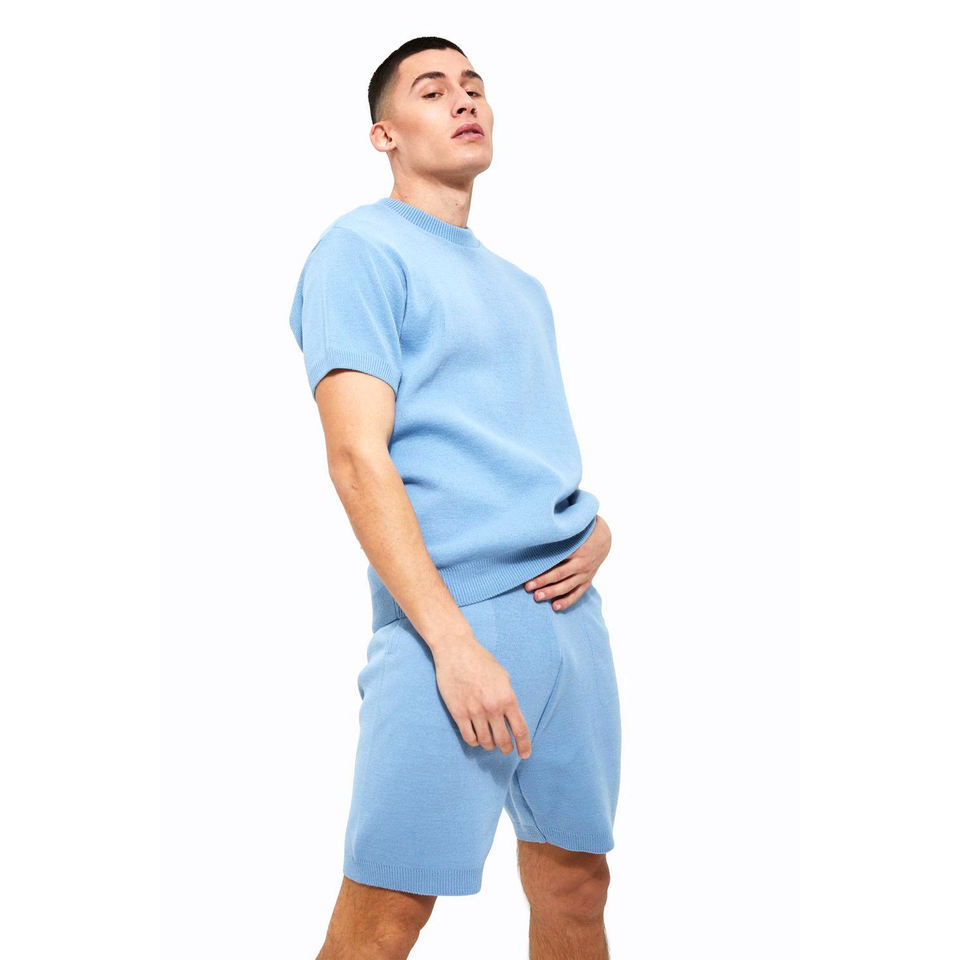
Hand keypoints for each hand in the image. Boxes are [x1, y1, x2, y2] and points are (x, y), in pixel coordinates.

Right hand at [432, 636, 531, 758]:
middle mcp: (493, 708)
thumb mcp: (503, 676)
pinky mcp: (458, 713)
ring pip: (485, 742)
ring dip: (490, 746)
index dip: (524, 745)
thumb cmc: (481, 660)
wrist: (456, 651)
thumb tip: (511, 715)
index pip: (520, 730)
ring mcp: (474, 712)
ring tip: (491, 743)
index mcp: (507, 698)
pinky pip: (469, 737)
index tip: (525, 754)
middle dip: (506, 748)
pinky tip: (476, 738)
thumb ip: (508, 697)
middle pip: (503, 740)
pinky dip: (474, 742)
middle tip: (506, 749)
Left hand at [525, 514, 611, 610]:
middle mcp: (581, 563)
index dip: (542, 566)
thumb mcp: (572, 530)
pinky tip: (555, 607)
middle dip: (543, 581)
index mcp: (577, 548)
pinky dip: (567, 601)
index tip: (528, 571)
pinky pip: (577, 593)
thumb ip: (558, 534)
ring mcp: (585, 573)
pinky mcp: (587, 580)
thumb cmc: (582, 531)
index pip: (557, 559)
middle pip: (560, 574)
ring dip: (552, 593)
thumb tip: (537, 531)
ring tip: (537, 597)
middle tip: (528, 587)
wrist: (604, 538)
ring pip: (567, 586)